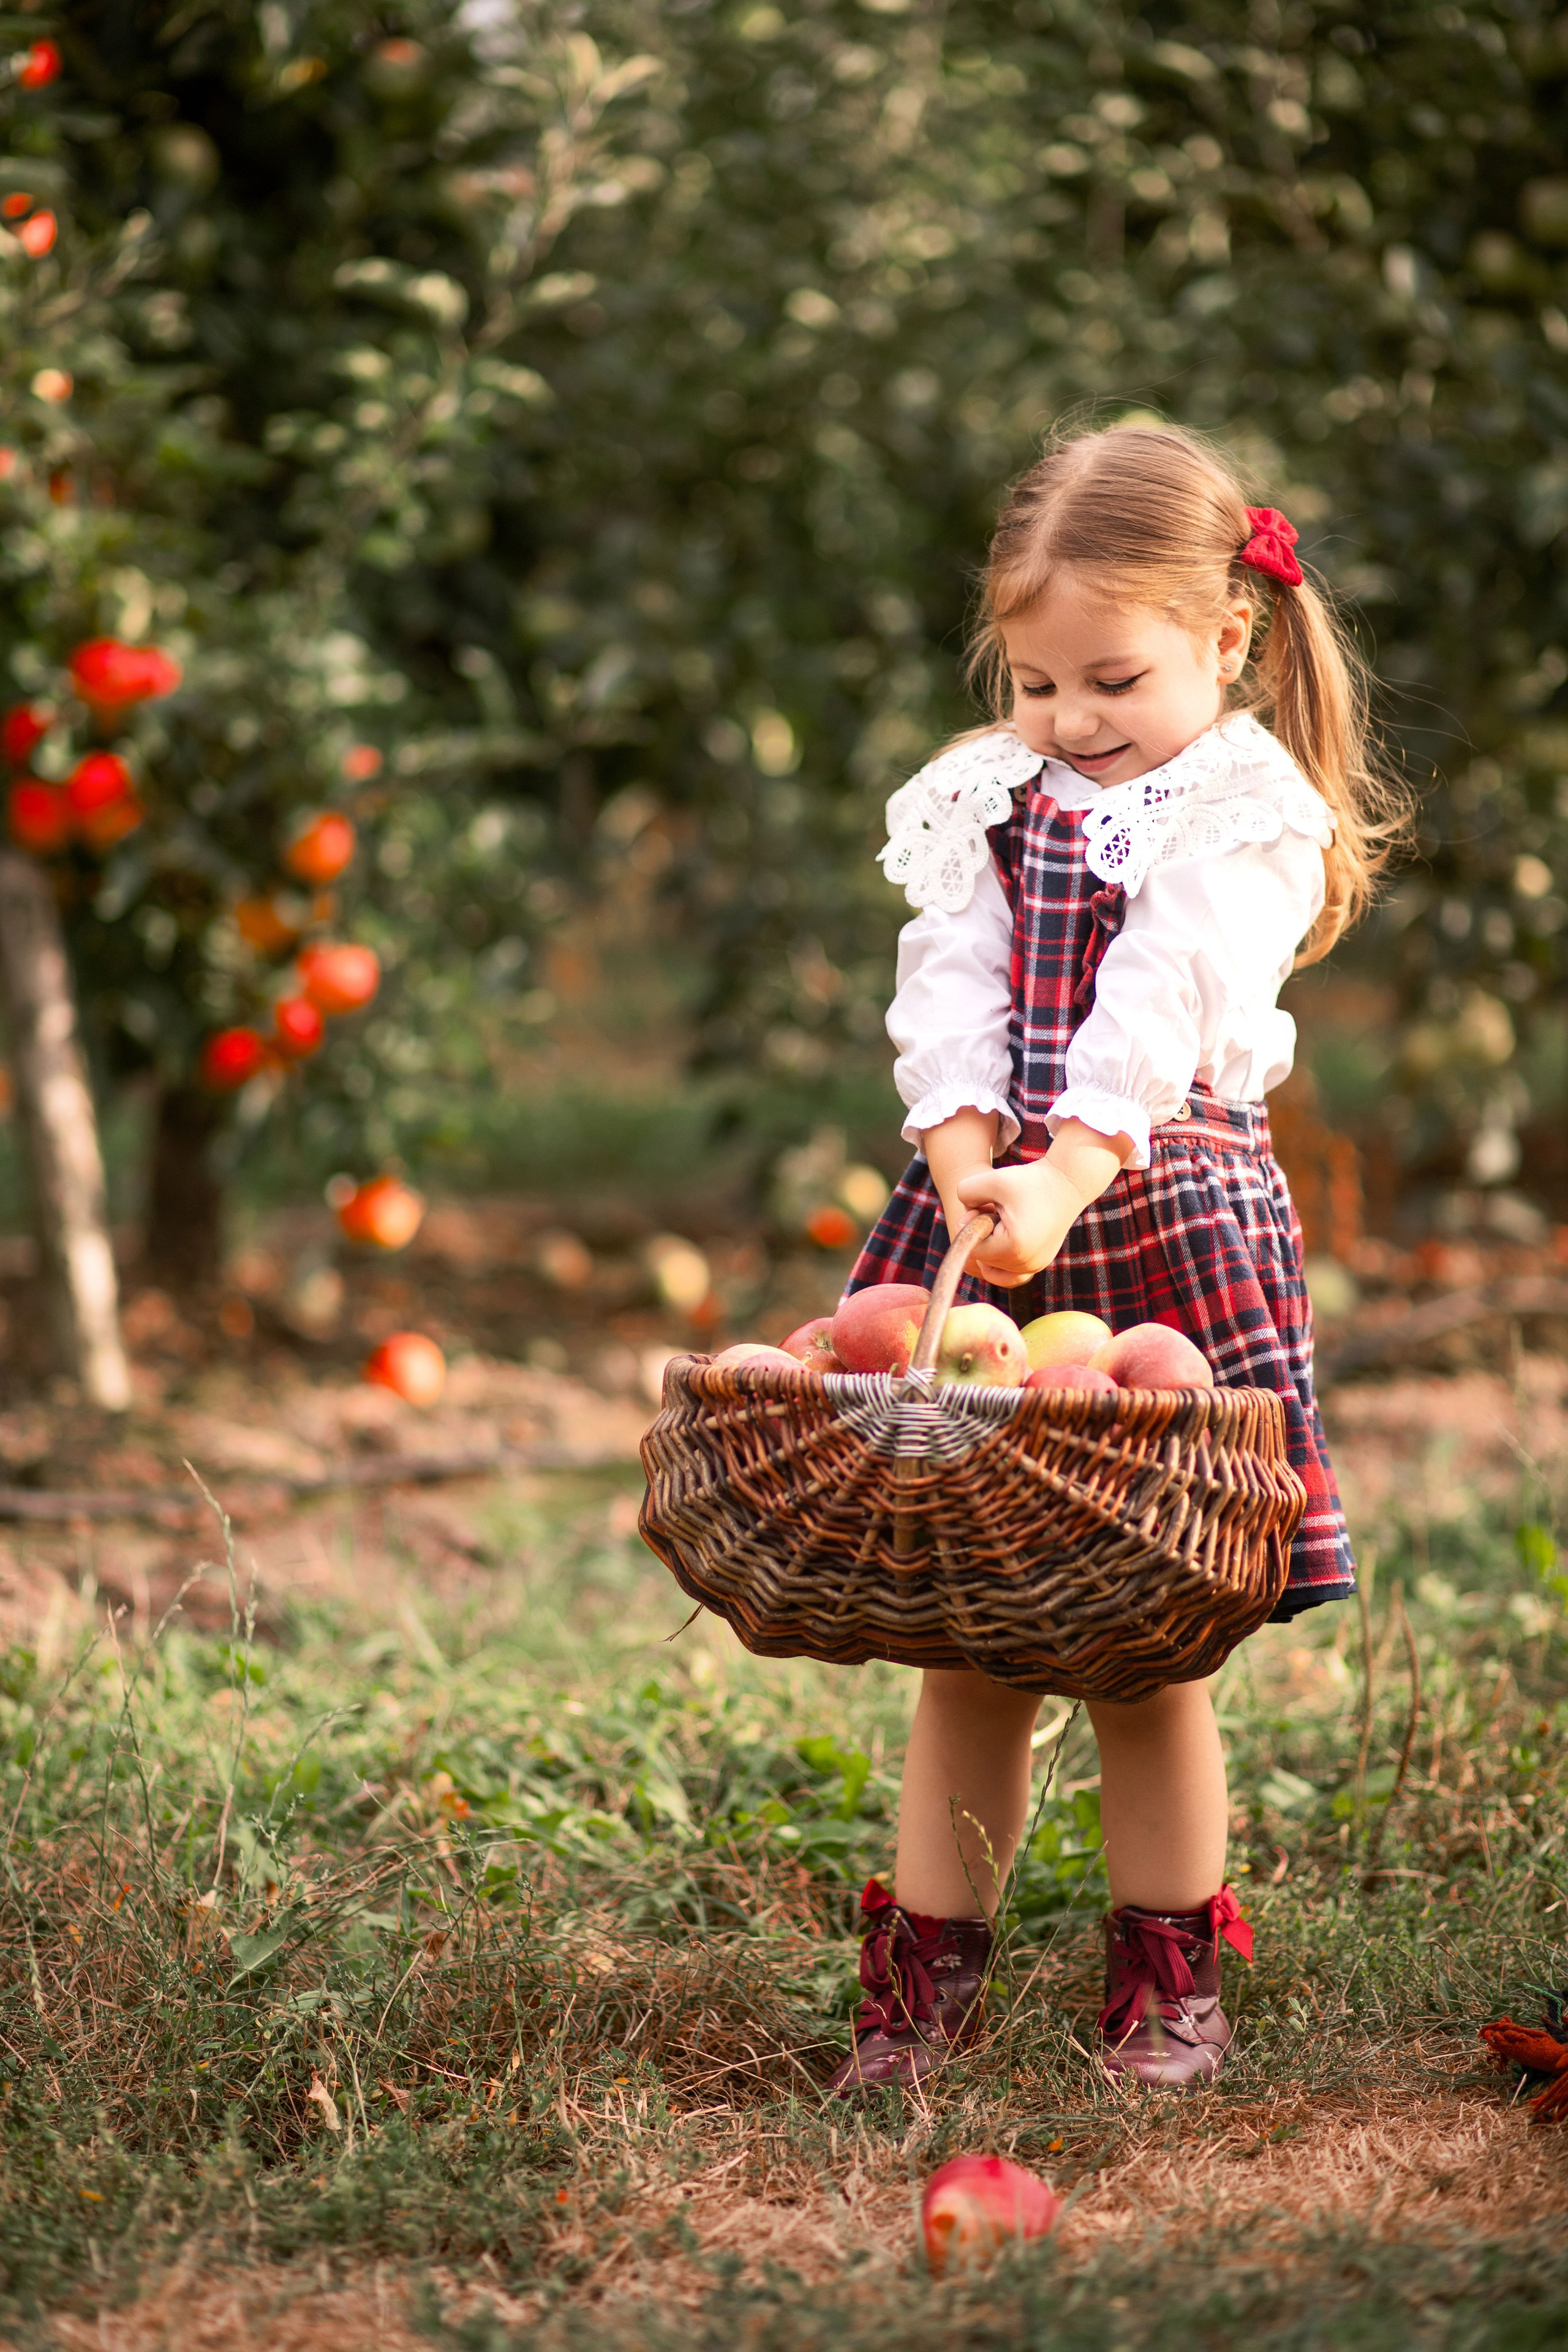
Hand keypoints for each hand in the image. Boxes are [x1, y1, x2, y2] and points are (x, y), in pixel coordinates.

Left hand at [955, 1159, 1079, 1286]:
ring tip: (1002, 1221)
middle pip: (983, 1259)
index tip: (983, 1206)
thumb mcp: (993, 1179)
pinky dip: (1000, 1262)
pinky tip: (1001, 1241)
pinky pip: (1010, 1275)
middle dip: (982, 1236)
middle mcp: (1026, 1264)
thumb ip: (965, 1193)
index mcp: (1014, 1247)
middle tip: (995, 1210)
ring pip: (994, 1267)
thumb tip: (961, 1223)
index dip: (970, 1227)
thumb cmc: (1031, 1180)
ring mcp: (1035, 1267)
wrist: (1068, 1183)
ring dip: (992, 1245)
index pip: (972, 1249)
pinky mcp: (1039, 1265)